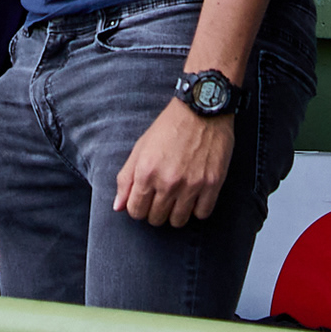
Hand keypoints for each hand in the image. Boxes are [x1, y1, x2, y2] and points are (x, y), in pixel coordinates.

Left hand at [114, 97, 235, 225]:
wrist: (200, 110)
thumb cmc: (167, 127)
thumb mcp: (140, 148)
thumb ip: (126, 178)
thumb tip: (117, 207)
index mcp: (146, 172)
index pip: (135, 211)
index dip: (137, 208)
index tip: (143, 201)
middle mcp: (168, 182)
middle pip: (156, 219)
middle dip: (154, 212)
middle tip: (160, 198)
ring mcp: (191, 185)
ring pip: (178, 221)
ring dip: (175, 214)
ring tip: (176, 198)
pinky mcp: (212, 185)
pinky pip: (202, 215)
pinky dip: (196, 209)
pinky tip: (193, 196)